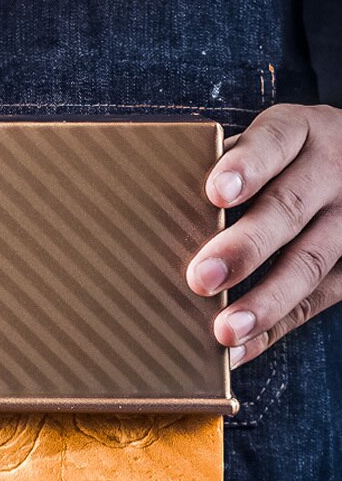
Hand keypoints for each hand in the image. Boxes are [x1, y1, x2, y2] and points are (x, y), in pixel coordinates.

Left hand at [186, 103, 341, 367]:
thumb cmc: (287, 158)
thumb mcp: (269, 141)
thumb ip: (227, 166)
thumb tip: (156, 206)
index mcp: (301, 133)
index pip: (275, 141)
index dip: (247, 165)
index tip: (217, 191)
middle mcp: (331, 171)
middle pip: (289, 209)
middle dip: (245, 247)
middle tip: (202, 277)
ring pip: (309, 262)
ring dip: (264, 301)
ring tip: (225, 330)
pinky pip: (317, 301)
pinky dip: (275, 328)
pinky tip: (240, 348)